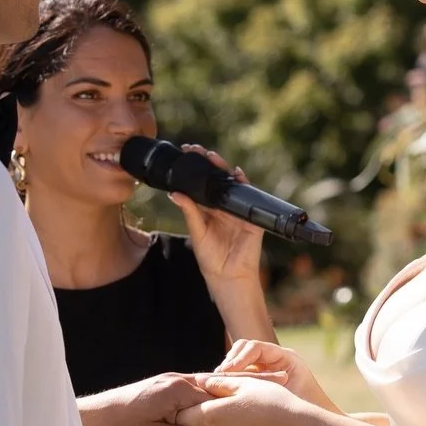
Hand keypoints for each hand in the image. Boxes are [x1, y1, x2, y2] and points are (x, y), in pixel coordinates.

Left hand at [80, 373, 226, 425]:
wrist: (89, 420)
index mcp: (177, 389)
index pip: (218, 399)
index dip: (229, 418)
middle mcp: (175, 379)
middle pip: (212, 394)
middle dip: (222, 413)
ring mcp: (167, 382)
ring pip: (201, 395)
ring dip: (208, 413)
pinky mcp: (161, 388)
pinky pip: (188, 396)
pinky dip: (196, 410)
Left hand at [168, 147, 263, 287]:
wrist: (229, 276)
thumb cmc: (211, 258)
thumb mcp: (197, 232)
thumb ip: (189, 212)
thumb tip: (174, 193)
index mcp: (208, 210)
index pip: (201, 184)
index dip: (193, 170)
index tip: (184, 154)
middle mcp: (223, 206)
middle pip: (215, 179)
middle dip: (207, 163)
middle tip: (195, 149)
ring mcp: (237, 209)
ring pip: (231, 184)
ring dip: (223, 168)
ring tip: (212, 157)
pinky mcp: (251, 216)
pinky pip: (249, 196)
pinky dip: (244, 184)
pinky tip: (237, 173)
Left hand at [175, 373, 312, 425]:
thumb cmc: (270, 400)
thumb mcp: (243, 384)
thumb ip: (217, 383)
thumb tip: (198, 380)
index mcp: (212, 415)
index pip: (182, 413)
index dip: (182, 402)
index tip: (188, 391)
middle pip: (196, 422)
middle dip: (197, 408)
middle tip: (207, 391)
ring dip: (216, 415)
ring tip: (231, 399)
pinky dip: (231, 423)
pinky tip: (246, 412)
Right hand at [217, 338, 337, 412]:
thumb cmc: (308, 411)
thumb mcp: (286, 396)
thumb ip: (262, 387)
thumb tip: (233, 380)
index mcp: (285, 357)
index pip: (254, 347)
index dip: (238, 358)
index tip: (226, 373)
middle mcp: (274, 360)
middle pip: (242, 351)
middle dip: (229, 364)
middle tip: (216, 380)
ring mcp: (265, 371)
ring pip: (238, 365)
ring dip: (227, 375)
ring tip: (216, 389)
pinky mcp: (258, 384)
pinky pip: (240, 380)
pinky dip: (229, 387)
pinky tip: (222, 399)